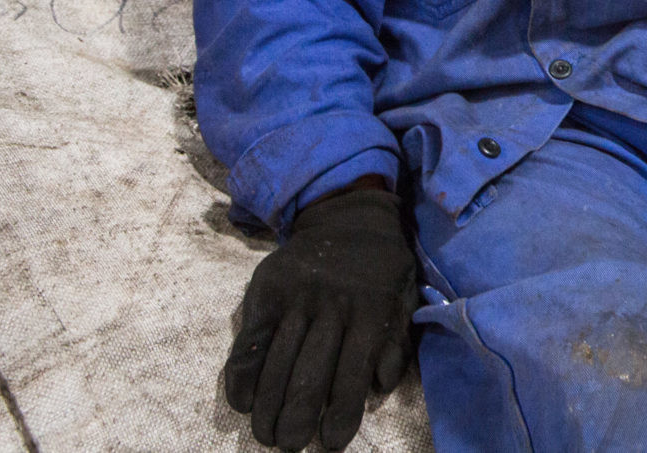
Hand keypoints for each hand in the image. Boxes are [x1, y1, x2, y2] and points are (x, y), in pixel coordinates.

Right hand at [224, 186, 418, 450]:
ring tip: (265, 435)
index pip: (353, 374)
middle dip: (298, 418)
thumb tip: (382, 386)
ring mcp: (296, 297)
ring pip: (276, 362)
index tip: (331, 444)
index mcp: (371, 311)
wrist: (349, 215)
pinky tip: (242, 402)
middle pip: (310, 374)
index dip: (341, 415)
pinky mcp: (267, 291)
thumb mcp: (405, 297)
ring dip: (267, 406)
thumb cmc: (383, 267)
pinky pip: (250, 340)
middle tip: (289, 445)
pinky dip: (241, 375)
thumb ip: (396, 341)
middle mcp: (332, 305)